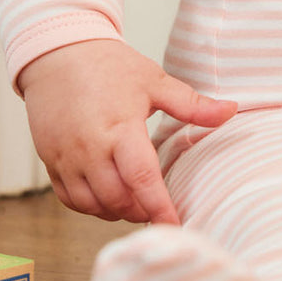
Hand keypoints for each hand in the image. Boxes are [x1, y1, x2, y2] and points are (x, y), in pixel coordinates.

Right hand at [18, 39, 236, 223]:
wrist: (58, 55)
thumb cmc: (109, 66)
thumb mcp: (154, 81)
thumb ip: (191, 105)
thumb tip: (231, 110)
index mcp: (120, 127)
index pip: (142, 178)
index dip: (160, 207)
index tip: (176, 225)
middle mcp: (90, 148)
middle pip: (118, 198)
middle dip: (141, 211)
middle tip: (158, 208)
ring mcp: (66, 157)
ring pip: (92, 205)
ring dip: (116, 211)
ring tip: (135, 203)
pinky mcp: (50, 161)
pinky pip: (69, 199)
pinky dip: (91, 206)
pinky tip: (108, 197)